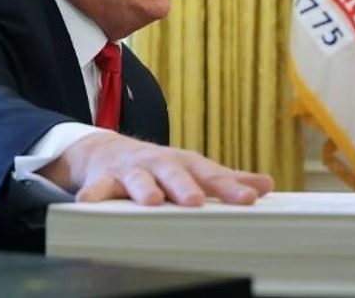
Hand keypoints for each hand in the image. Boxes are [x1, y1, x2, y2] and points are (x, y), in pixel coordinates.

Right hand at [38, 132, 273, 205]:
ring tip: (151, 201)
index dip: (230, 187)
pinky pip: (97, 187)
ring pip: (138, 179)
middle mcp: (160, 164)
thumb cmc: (160, 166)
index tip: (248, 199)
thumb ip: (226, 179)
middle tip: (195, 201)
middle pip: (174, 173)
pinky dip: (93, 194)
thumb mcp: (192, 169)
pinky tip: (88, 203)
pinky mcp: (105, 179)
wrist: (109, 151)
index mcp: (185, 164)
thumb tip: (266, 184)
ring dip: (144, 188)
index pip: (210, 175)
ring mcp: (132, 171)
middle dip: (184, 187)